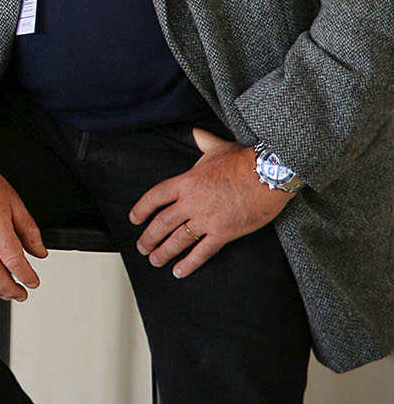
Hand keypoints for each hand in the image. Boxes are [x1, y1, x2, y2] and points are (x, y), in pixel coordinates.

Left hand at [129, 127, 291, 277]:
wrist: (269, 174)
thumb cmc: (244, 160)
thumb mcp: (217, 147)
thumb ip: (202, 140)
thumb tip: (196, 132)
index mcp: (185, 181)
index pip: (155, 197)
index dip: (141, 209)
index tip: (134, 219)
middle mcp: (191, 202)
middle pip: (162, 222)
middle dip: (149, 237)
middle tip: (142, 247)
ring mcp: (207, 218)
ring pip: (178, 239)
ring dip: (163, 252)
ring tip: (154, 260)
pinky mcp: (224, 232)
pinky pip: (202, 251)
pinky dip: (189, 263)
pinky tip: (179, 271)